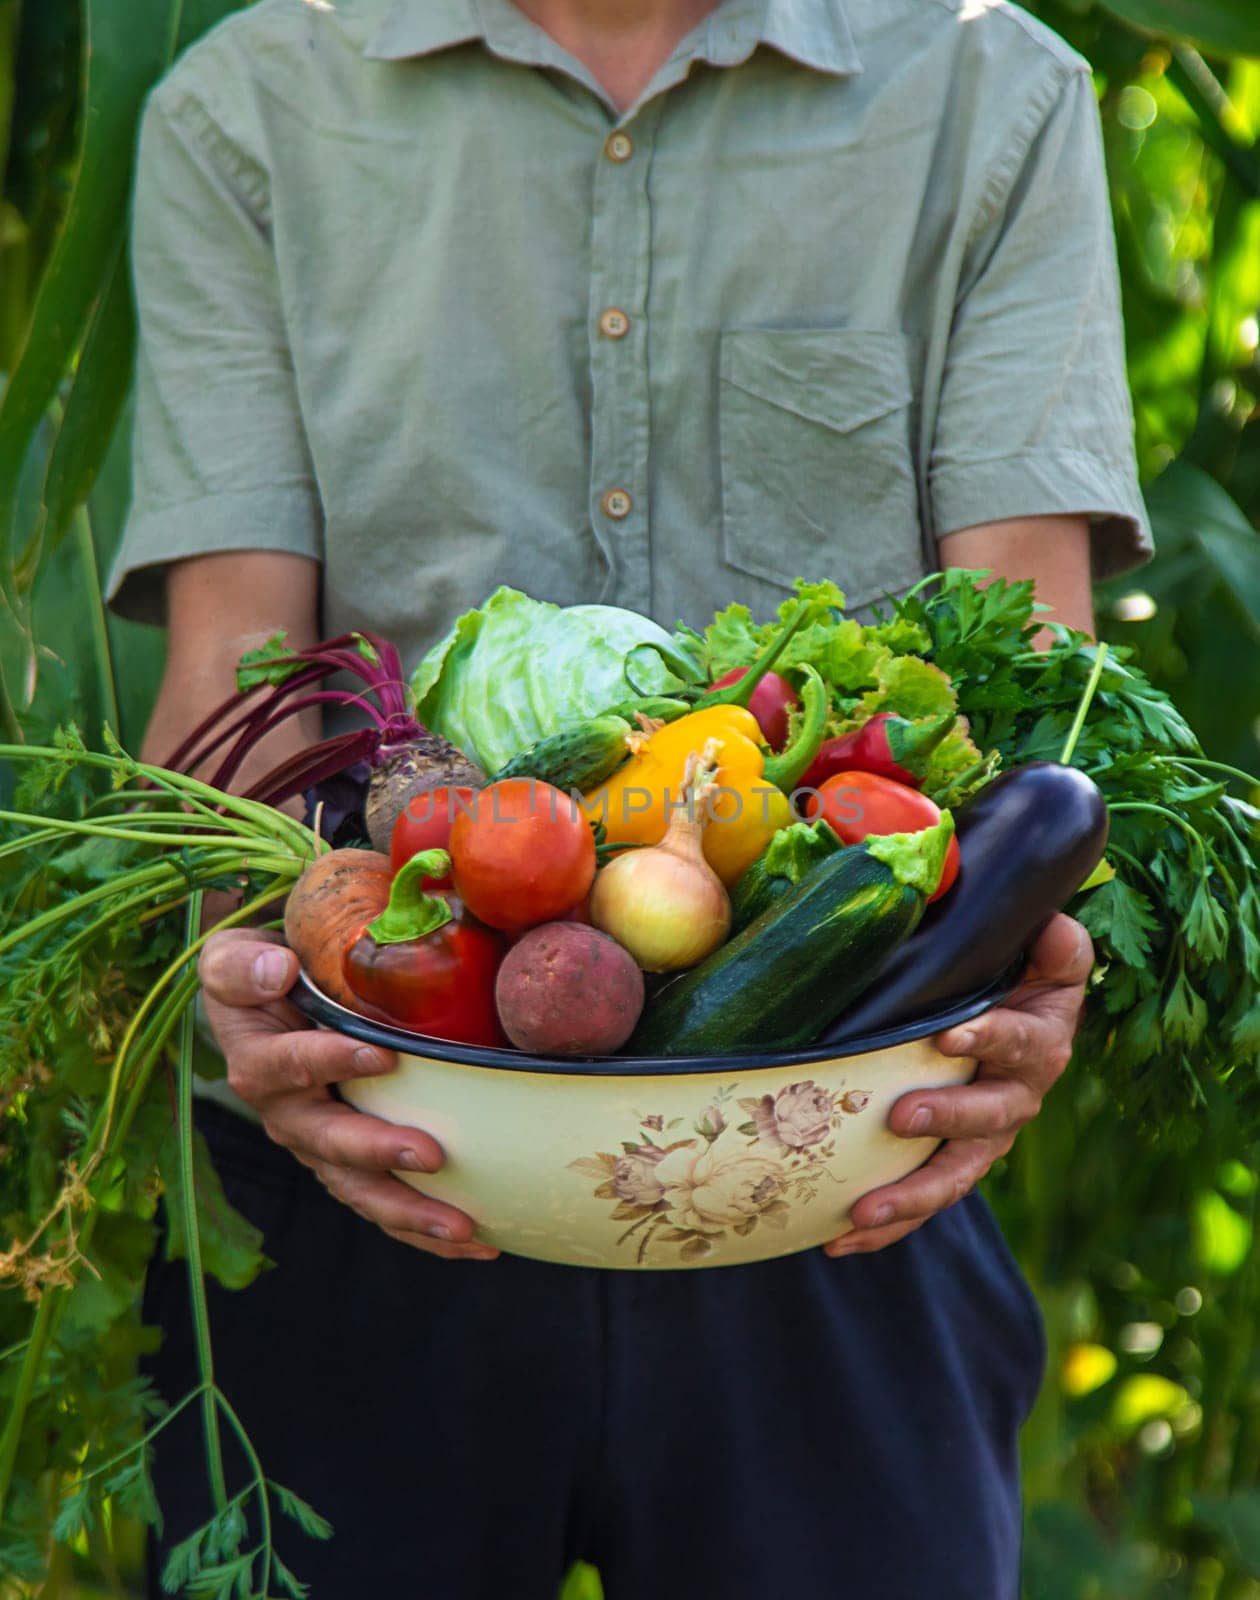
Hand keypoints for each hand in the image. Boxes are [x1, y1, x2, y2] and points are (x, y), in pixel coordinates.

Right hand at [198, 929, 497, 1260]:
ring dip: (411, 1212)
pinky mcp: (348, 1163)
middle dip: (380, 1153)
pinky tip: (479, 1240)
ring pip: (360, 1188)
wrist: (262, 1004)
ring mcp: (319, 1145)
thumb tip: (278, 969)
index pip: (291, 1064)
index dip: (332, 1062)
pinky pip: (382, 1202)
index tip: (382, 1056)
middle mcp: (286, 1114)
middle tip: (431, 1155)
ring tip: (465, 1226)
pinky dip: (423, 1227)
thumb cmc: (258, 974)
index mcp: (259, 1063)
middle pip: (330, 1142)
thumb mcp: (232, 960)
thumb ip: (244, 965)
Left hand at [823, 912, 1092, 1257]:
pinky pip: (925, 1200)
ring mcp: (987, 1136)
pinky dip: (887, 1225)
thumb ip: (1054, 943)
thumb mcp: (1043, 949)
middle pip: (990, 1116)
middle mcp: (1020, 1093)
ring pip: (957, 1174)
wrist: (1012, 1007)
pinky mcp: (954, 1163)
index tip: (949, 1036)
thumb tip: (1049, 929)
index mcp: (1041, 1037)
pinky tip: (837, 1240)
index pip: (1020, 1039)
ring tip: (861, 1213)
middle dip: (947, 1119)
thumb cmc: (1015, 968)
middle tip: (901, 1117)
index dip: (990, 1038)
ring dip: (911, 1197)